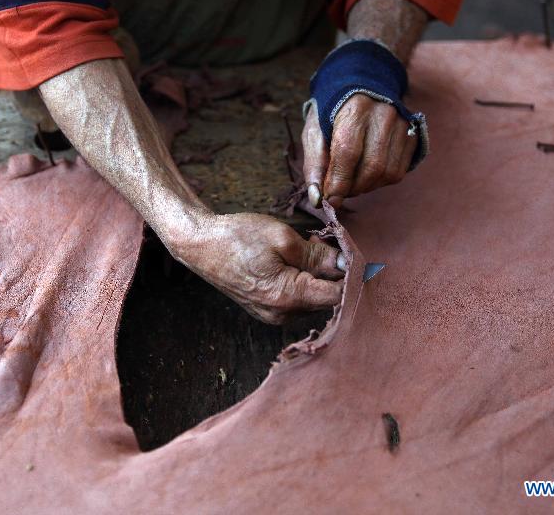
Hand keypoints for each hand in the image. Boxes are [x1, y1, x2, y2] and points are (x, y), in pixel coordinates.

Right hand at [170, 213, 344, 324]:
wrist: (199, 244)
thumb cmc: (237, 237)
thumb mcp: (282, 238)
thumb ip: (318, 256)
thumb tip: (346, 265)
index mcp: (288, 298)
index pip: (338, 296)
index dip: (352, 276)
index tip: (354, 255)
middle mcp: (282, 314)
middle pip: (327, 300)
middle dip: (333, 274)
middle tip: (326, 244)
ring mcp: (273, 315)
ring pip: (313, 301)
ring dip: (318, 278)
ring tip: (307, 249)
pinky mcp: (266, 310)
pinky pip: (297, 301)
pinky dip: (303, 283)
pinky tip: (295, 262)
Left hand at [303, 93, 416, 208]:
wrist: (361, 88)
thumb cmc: (332, 113)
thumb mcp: (314, 132)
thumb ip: (314, 165)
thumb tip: (318, 199)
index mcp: (355, 108)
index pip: (348, 152)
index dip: (338, 182)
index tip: (329, 200)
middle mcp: (383, 114)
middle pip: (372, 167)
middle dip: (352, 188)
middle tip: (339, 191)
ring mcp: (402, 125)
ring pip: (387, 173)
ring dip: (366, 187)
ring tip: (351, 182)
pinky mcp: (412, 136)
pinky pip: (398, 172)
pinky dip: (379, 181)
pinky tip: (367, 174)